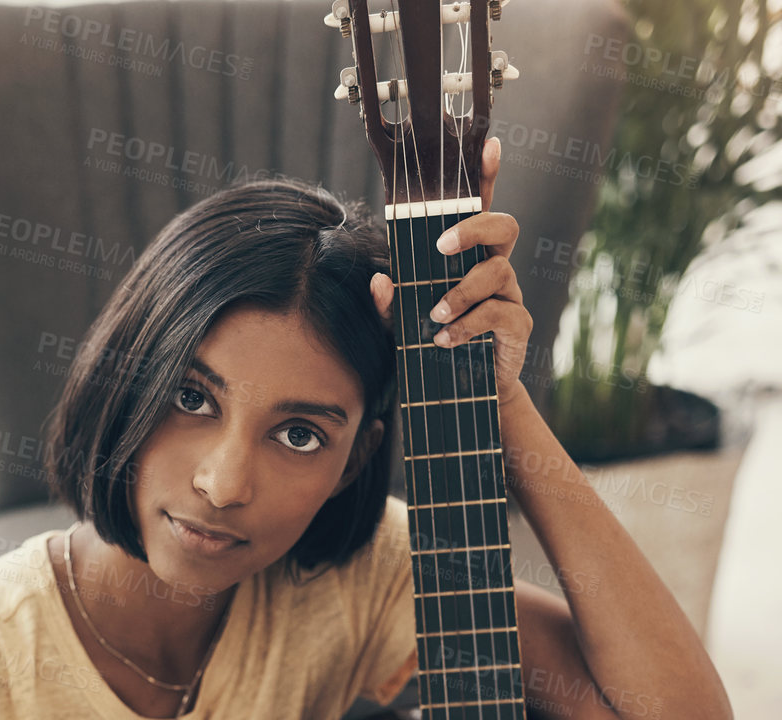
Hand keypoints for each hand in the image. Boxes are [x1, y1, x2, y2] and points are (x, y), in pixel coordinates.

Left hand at [369, 136, 532, 407]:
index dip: (488, 176)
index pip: (481, 208)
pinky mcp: (517, 327)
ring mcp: (509, 297)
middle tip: (442, 247)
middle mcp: (494, 268)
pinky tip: (445, 340)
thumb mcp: (403, 326)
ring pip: (497, 271)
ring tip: (435, 316)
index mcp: (469, 257)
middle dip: (474, 228)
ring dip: (461, 291)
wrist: (466, 397)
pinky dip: (468, 325)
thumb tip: (378, 280)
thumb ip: (390, 304)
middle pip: (503, 226)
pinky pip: (498, 313)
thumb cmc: (436, 348)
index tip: (490, 146)